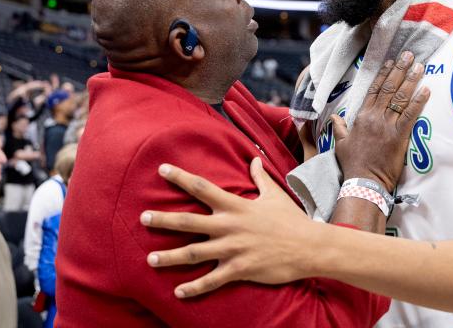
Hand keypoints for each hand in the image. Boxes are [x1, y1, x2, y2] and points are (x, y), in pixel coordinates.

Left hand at [141, 158, 317, 297]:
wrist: (309, 247)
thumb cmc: (291, 220)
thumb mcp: (275, 195)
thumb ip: (260, 177)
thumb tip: (255, 159)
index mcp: (236, 206)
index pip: (202, 188)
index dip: (181, 178)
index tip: (162, 170)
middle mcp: (229, 226)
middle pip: (189, 221)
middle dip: (164, 219)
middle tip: (143, 217)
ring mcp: (233, 249)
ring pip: (193, 253)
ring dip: (169, 257)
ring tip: (151, 259)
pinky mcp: (239, 270)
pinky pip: (211, 280)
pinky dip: (194, 288)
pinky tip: (178, 292)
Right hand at [333, 51, 429, 191]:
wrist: (364, 182)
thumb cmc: (352, 164)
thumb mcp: (340, 144)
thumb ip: (338, 128)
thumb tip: (334, 118)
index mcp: (361, 117)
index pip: (374, 90)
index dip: (383, 74)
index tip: (391, 62)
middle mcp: (375, 117)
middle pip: (389, 88)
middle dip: (400, 70)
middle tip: (409, 55)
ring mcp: (388, 126)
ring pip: (400, 98)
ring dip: (411, 80)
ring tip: (420, 66)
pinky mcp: (400, 136)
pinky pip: (411, 115)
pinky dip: (419, 101)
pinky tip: (427, 90)